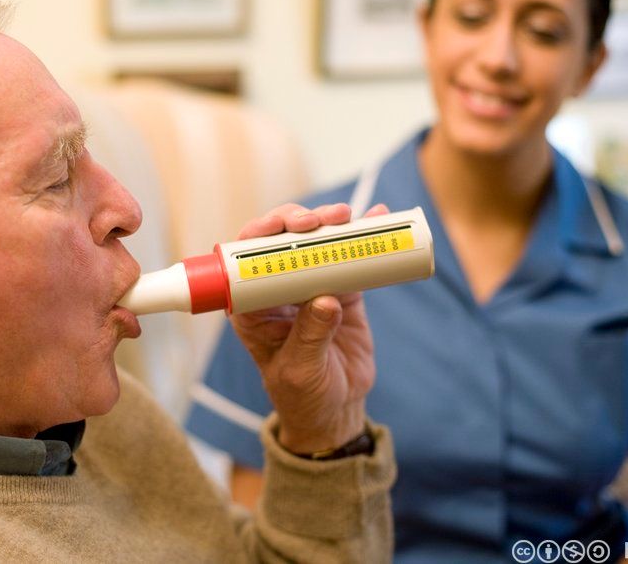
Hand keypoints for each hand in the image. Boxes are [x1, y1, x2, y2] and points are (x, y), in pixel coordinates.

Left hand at [229, 202, 387, 454]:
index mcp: (252, 305)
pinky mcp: (342, 289)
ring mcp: (311, 285)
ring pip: (316, 242)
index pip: (248, 259)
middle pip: (282, 241)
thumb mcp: (301, 370)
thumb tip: (326, 300)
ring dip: (331, 223)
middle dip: (299, 222)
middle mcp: (277, 288)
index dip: (261, 233)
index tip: (284, 226)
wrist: (335, 410)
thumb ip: (310, 337)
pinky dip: (365, 237)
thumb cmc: (303, 395)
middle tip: (321, 220)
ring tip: (349, 216)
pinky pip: (351, 257)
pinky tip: (379, 218)